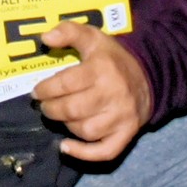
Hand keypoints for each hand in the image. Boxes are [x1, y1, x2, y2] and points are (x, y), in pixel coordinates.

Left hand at [29, 24, 152, 162]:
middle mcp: (112, 94)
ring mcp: (121, 117)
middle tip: (46, 106)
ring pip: (84, 130)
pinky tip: (66, 146)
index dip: (45, 89)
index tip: (37, 92)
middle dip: (51, 109)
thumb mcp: (93, 38)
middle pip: (72, 109)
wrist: (149, 76)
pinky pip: (104, 151)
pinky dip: (83, 154)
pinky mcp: (127, 133)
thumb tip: (45, 37)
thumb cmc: (113, 59)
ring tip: (62, 116)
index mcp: (102, 69)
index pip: (65, 83)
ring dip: (66, 125)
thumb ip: (69, 32)